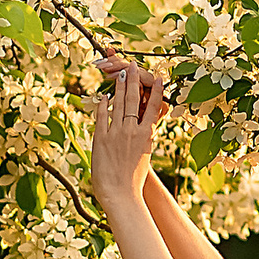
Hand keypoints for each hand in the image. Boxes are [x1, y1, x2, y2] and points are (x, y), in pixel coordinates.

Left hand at [89, 57, 165, 205]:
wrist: (120, 193)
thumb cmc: (133, 178)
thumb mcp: (144, 155)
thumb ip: (143, 139)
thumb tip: (145, 129)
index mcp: (145, 136)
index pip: (152, 108)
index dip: (155, 91)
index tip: (158, 77)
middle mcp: (131, 131)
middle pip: (133, 100)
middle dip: (133, 80)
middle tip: (133, 65)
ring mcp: (115, 133)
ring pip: (118, 104)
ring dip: (119, 87)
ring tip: (120, 73)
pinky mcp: (100, 138)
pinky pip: (102, 117)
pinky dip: (103, 105)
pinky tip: (104, 96)